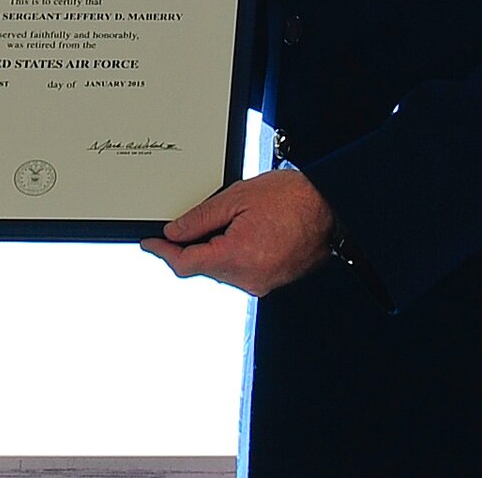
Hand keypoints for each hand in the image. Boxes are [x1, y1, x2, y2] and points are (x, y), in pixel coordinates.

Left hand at [141, 168, 333, 296]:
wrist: (331, 207)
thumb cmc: (291, 197)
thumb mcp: (236, 197)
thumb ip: (201, 218)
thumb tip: (175, 232)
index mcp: (237, 257)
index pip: (185, 264)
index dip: (162, 253)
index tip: (150, 244)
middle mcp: (249, 278)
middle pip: (202, 268)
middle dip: (190, 247)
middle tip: (187, 223)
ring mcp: (263, 283)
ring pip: (221, 271)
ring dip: (213, 251)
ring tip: (229, 221)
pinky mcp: (272, 281)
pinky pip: (240, 271)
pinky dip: (232, 255)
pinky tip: (241, 233)